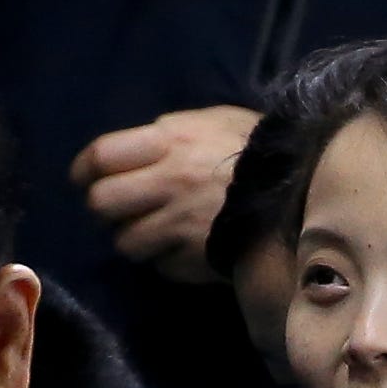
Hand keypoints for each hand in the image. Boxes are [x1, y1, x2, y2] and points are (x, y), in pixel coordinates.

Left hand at [71, 104, 261, 284]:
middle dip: (106, 208)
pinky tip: (185, 248)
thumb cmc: (257, 149)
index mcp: (169, 142)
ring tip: (155, 231)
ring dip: (135, 238)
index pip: (100, 157)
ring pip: (126, 242)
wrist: (302, 190)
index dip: (84, 171)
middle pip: (102, 204)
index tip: (85, 179)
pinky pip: (161, 266)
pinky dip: (167, 260)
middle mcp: (168, 183)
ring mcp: (181, 225)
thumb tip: (135, 150)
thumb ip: (171, 134)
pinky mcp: (196, 258)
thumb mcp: (214, 121)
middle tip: (121, 208)